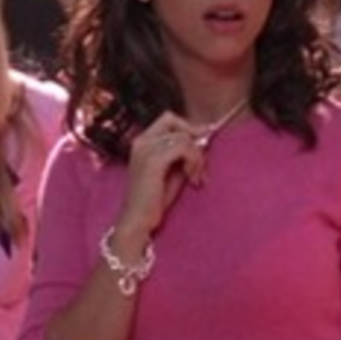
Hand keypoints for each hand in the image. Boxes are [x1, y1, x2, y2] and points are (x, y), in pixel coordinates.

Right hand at [112, 112, 212, 242]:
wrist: (138, 220)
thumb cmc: (154, 200)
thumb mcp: (172, 171)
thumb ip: (183, 155)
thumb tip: (202, 140)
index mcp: (142, 142)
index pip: (169, 119)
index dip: (188, 128)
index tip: (202, 144)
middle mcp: (141, 141)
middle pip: (177, 124)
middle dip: (194, 141)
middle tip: (200, 164)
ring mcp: (145, 150)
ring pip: (184, 137)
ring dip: (197, 157)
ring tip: (196, 177)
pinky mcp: (153, 161)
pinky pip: (184, 148)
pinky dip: (194, 162)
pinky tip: (192, 179)